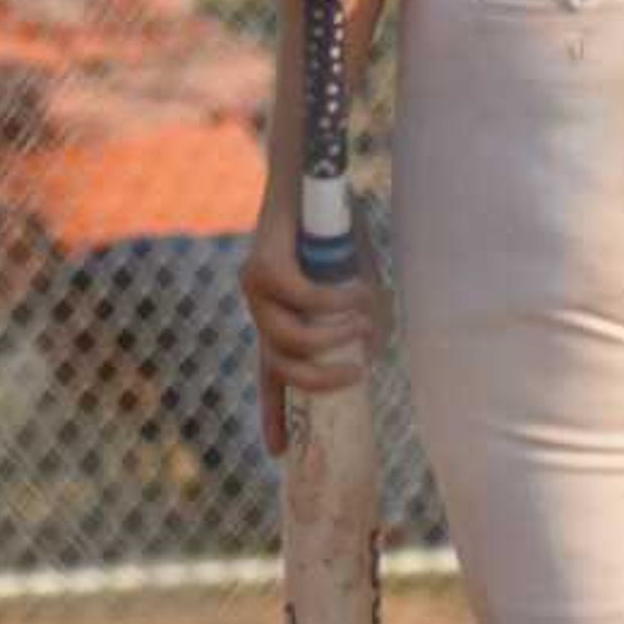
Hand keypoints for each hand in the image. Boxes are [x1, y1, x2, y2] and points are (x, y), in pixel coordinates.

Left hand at [241, 211, 387, 458]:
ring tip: (365, 318)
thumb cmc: (333, 223)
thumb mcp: (351, 278)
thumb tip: (368, 354)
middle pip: (281, 368)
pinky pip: (304, 300)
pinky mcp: (262, 265)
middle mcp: (260, 307)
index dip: (274, 415)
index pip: (270, 375)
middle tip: (357, 374)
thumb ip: (358, 316)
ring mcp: (255, 288)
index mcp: (276, 316)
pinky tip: (360, 289)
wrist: (307, 169)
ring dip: (336, 336)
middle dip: (321, 381)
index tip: (279, 455)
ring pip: (293, 338)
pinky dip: (337, 301)